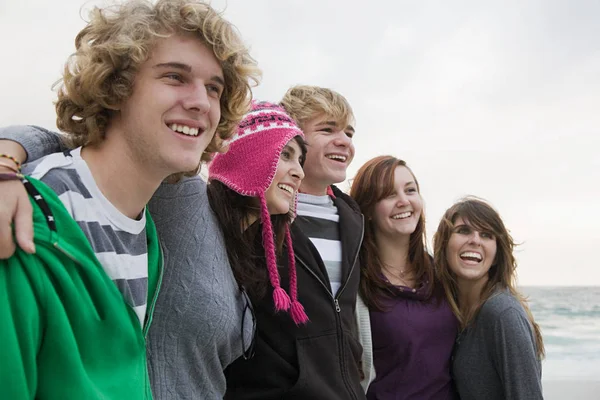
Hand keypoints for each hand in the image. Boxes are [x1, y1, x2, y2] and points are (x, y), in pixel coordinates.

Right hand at [0, 140, 33, 257]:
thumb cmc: (11, 189)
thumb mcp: (24, 207)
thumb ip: (26, 230)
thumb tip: (30, 251)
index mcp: (0, 219)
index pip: (4, 251)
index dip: (12, 249)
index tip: (13, 238)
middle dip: (0, 246)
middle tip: (3, 231)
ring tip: (0, 228)